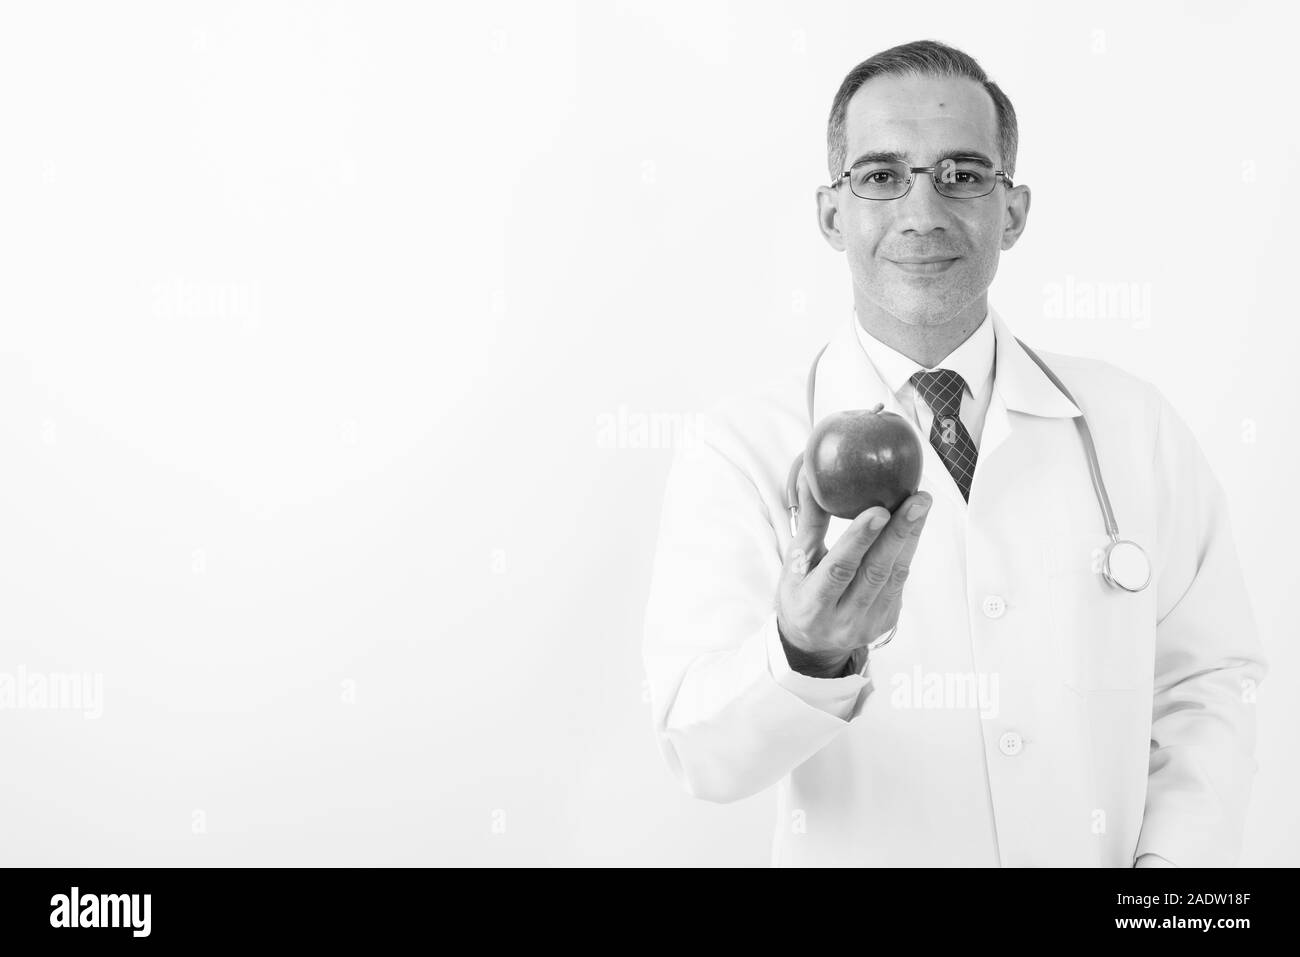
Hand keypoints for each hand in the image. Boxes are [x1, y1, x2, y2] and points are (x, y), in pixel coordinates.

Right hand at [776, 468, 932, 676]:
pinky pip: (900, 582)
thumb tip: (811, 477)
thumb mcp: (795, 562)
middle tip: (916, 500)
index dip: (859, 540)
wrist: (812, 643)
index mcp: (812, 604)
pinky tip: (914, 526)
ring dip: (910, 537)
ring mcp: (868, 623)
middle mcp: (842, 619)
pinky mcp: (887, 622)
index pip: (839, 570)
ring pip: (894, 576)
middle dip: (899, 533)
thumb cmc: (800, 593)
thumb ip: (809, 522)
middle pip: (875, 572)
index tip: (878, 510)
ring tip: (921, 504)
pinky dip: (907, 551)